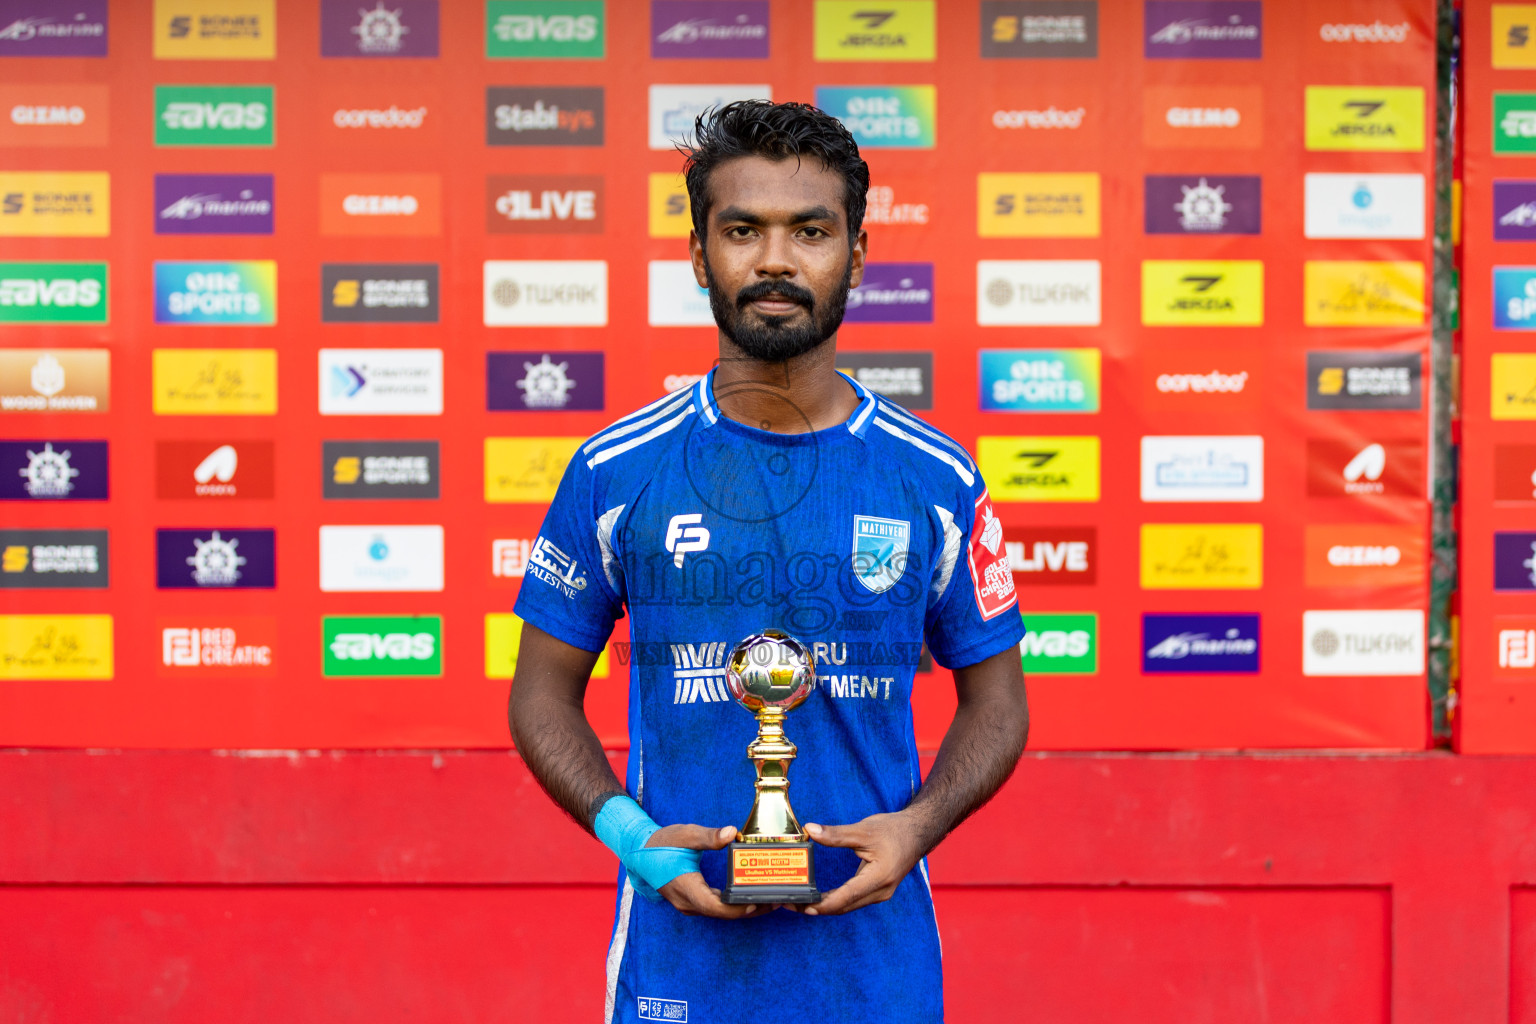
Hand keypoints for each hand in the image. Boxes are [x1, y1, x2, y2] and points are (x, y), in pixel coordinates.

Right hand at [647, 824, 757, 918]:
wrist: (640, 852)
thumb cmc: (661, 844)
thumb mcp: (685, 835)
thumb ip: (709, 836)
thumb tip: (731, 833)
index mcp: (685, 888)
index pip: (713, 906)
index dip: (735, 908)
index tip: (755, 902)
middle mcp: (687, 902)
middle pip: (721, 913)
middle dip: (747, 909)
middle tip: (773, 900)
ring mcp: (688, 904)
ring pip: (718, 912)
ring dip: (741, 908)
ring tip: (766, 899)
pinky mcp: (691, 901)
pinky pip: (714, 907)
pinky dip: (731, 904)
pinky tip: (745, 895)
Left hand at [797, 813, 923, 915]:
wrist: (917, 833)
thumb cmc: (894, 831)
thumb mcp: (863, 830)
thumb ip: (835, 834)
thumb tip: (810, 830)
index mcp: (879, 878)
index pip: (846, 896)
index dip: (824, 904)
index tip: (804, 906)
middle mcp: (881, 891)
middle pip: (845, 906)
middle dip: (818, 907)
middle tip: (792, 903)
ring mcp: (880, 893)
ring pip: (849, 906)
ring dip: (826, 906)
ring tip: (801, 902)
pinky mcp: (877, 890)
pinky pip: (854, 901)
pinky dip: (836, 900)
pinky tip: (820, 897)